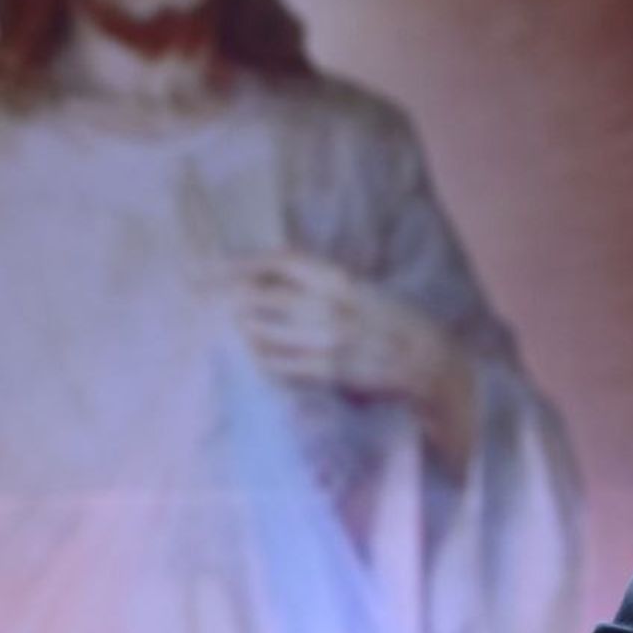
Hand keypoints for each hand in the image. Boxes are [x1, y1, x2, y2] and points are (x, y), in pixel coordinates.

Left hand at [228, 252, 474, 468]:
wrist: (431, 362)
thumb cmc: (392, 321)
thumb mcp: (360, 290)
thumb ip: (320, 283)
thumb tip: (267, 278)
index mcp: (341, 279)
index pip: (282, 261)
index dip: (244, 260)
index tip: (215, 263)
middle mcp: (331, 307)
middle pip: (262, 296)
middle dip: (226, 295)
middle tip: (200, 295)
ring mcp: (328, 342)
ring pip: (263, 334)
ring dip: (241, 331)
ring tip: (232, 327)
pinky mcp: (329, 372)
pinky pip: (279, 367)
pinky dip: (262, 361)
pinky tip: (257, 357)